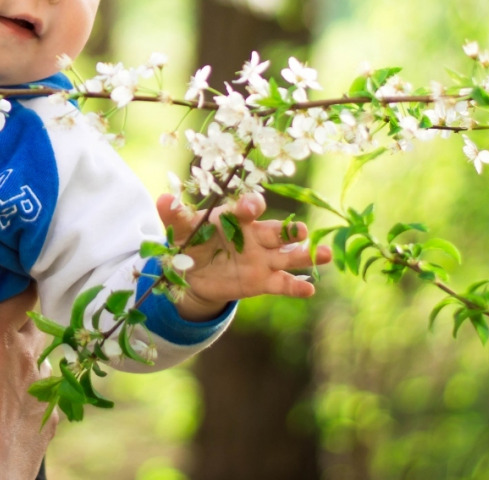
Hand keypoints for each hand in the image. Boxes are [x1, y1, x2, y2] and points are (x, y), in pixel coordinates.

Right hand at [0, 280, 55, 479]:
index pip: (23, 291)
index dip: (15, 284)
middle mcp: (25, 356)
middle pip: (31, 322)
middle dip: (15, 318)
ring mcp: (40, 389)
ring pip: (40, 358)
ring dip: (23, 356)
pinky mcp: (46, 421)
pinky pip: (44, 394)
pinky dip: (29, 392)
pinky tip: (8, 402)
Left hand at [157, 191, 332, 320]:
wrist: (194, 273)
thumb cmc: (192, 241)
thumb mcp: (181, 228)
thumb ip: (175, 215)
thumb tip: (163, 199)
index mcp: (236, 217)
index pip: (249, 208)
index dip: (252, 206)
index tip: (253, 207)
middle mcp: (254, 235)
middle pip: (275, 231)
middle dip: (288, 230)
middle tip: (300, 230)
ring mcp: (262, 258)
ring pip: (288, 255)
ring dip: (305, 255)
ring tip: (325, 254)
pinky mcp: (263, 281)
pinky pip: (283, 283)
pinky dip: (296, 286)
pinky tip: (310, 289)